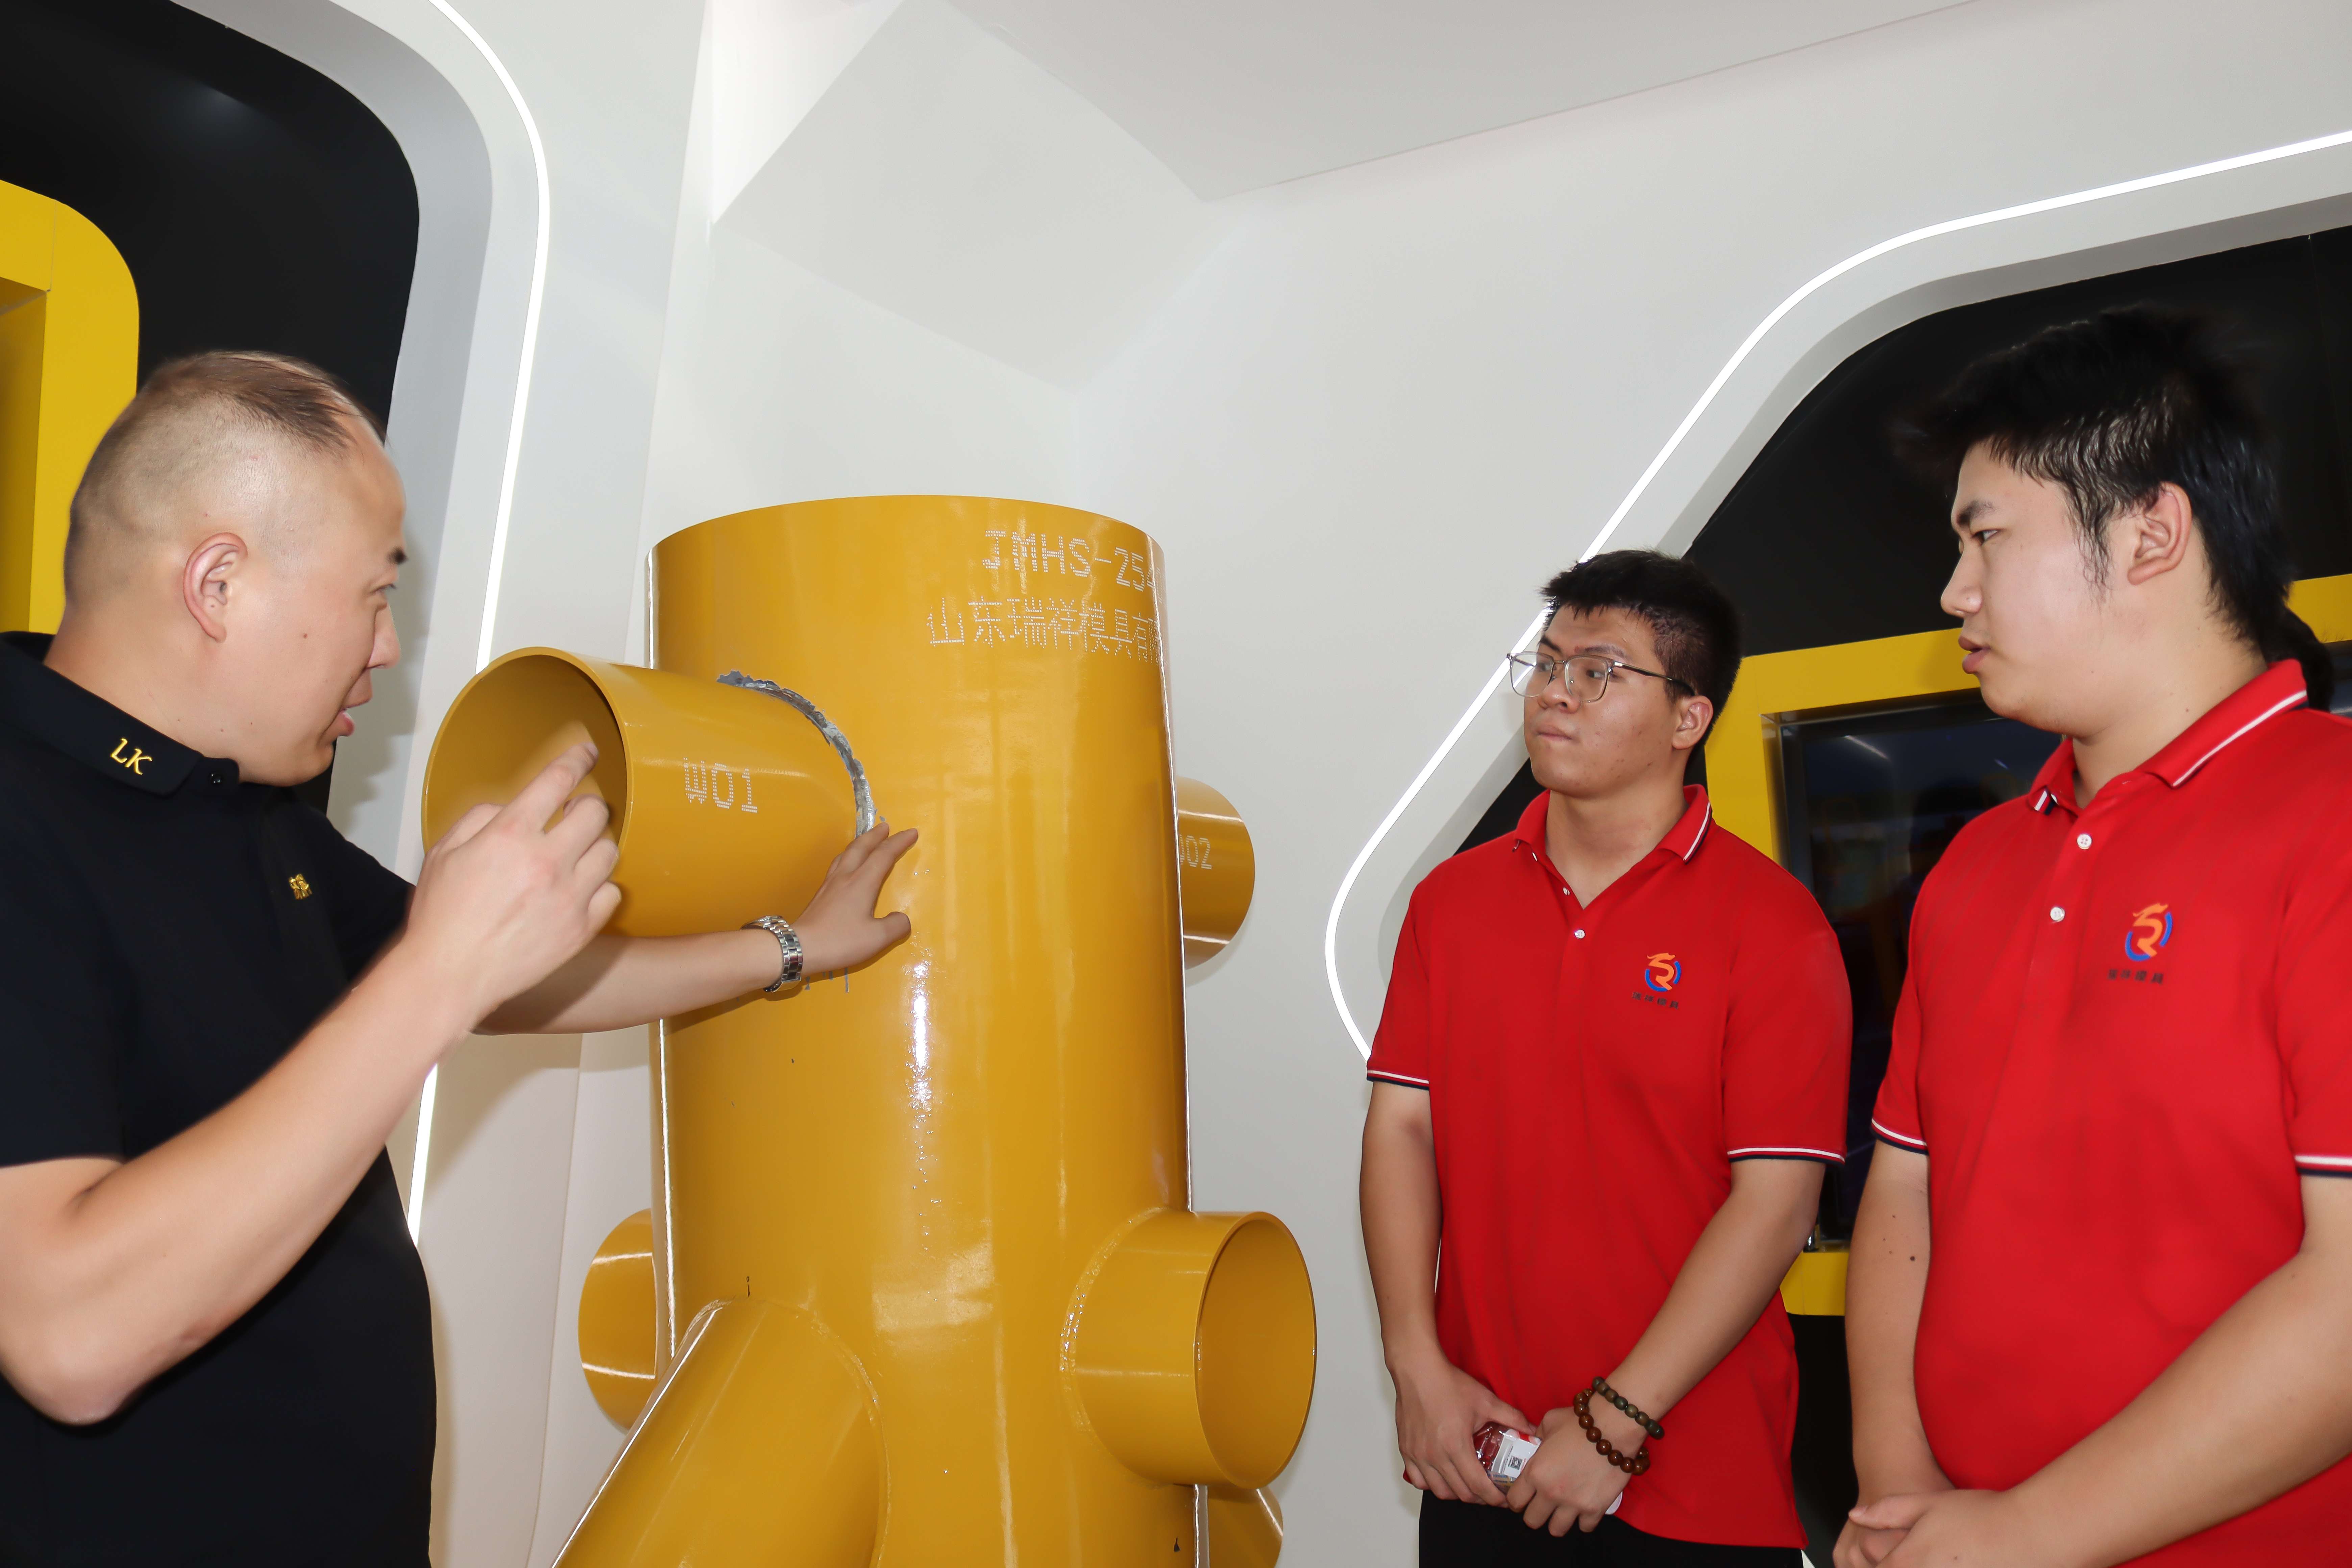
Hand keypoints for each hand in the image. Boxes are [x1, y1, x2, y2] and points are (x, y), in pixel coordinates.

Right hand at [402, 744, 621, 1025]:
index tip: (586, 752)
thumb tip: (512, 806)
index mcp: (509, 835)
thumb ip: (481, 818)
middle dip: (586, 807)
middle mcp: (545, 861)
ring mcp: (568, 896)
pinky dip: (600, 888)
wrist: (450, 974)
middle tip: (574, 814)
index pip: (557, 780)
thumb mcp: (445, 852)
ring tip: (575, 854)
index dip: (577, 759)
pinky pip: (612, 894)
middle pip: (595, 813)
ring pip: (609, 851)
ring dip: (594, 846)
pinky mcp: (580, 928)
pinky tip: (580, 890)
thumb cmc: (443, 917)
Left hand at [793, 821, 917, 973]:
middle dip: (875, 835)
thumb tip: (902, 919)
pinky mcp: (820, 894)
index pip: (884, 855)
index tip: (911, 832)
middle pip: (861, 847)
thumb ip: (896, 926)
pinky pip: (836, 865)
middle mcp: (845, 877)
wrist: (800, 947)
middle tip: (886, 826)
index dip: (899, 842)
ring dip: (859, 843)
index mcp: (862, 883)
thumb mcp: (877, 938)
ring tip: (866, 840)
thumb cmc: (840, 941)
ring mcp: (830, 884)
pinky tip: (845, 864)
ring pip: (845, 854)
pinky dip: (847, 856)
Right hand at [1389, 1345, 1529, 1505]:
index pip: (1478, 1486)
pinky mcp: (1406, 1450)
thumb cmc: (1449, 1384)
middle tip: (1489, 1493)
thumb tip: (1533, 1430)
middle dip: (1479, 1498)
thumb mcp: (1485, 1400)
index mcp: (1455, 1445)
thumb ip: (1512, 1417)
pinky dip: (1432, 1485)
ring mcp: (1418, 1455)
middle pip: (1460, 1493)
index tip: (1503, 1499)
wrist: (1417, 1371)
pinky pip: (1418, 1481)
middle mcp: (1435, 1455)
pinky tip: (1442, 1476)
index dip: (1493, 1499)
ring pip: (1439, 1491)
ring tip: (1468, 1486)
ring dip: (1456, 1494)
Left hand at [1507, 1399, 1636, 1535]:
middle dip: (1534, 1514)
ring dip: (1557, 1521)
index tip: (1522, 1498)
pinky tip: (1584, 1509)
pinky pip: (1584, 1527)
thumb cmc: (1577, 1422)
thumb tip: (1535, 1444)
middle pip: (1532, 1521)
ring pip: (1556, 1530)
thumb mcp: (1548, 1423)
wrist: (1613, 1427)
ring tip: (1562, 1511)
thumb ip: (1537, 1438)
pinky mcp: (1595, 1509)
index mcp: (1535, 1472)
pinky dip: (1583, 1521)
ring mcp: (1573, 1504)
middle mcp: (1551, 1493)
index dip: (1516, 1500)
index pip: (1515, 1501)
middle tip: (1542, 1505)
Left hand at [1847, 1490, 2043, 1567]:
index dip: (1875, 1562)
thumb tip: (1854, 1515)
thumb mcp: (1927, 1504)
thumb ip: (1887, 1511)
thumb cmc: (1980, 1516)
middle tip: (1922, 1555)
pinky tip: (1957, 1565)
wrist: (2031, 1533)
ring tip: (1937, 1560)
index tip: (1883, 1557)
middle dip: (1891, 1567)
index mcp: (1906, 1562)